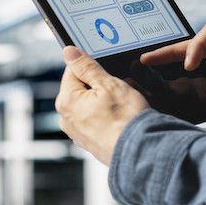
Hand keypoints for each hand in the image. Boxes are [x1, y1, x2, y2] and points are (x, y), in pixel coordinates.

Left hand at [55, 46, 149, 164]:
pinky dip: (108, 117)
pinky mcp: (89, 142)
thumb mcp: (108, 84)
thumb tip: (69, 52)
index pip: (73, 69)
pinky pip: (97, 120)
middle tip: (121, 90)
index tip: (108, 71)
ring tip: (124, 106)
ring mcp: (77, 133)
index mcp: (66, 100)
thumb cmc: (126, 120)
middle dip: (102, 85)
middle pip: (82, 88)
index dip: (93, 66)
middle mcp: (66, 118)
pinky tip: (121, 119)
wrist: (140, 152)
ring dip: (107, 101)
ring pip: (92, 104)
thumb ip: (86, 66)